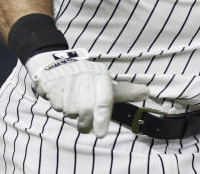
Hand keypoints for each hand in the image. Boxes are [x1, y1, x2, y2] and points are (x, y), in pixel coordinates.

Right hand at [26, 49, 148, 136]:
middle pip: (86, 109)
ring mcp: (67, 80)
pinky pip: (58, 106)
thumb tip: (146, 92)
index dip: (103, 118)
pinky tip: (64, 100)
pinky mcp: (53, 85)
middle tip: (87, 127)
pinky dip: (61, 107)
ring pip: (72, 110)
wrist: (56, 67)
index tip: (102, 134)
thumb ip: (123, 91)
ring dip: (73, 114)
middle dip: (86, 122)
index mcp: (101, 75)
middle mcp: (85, 75)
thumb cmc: (86, 78)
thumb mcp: (106, 83)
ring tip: (75, 107)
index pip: (104, 100)